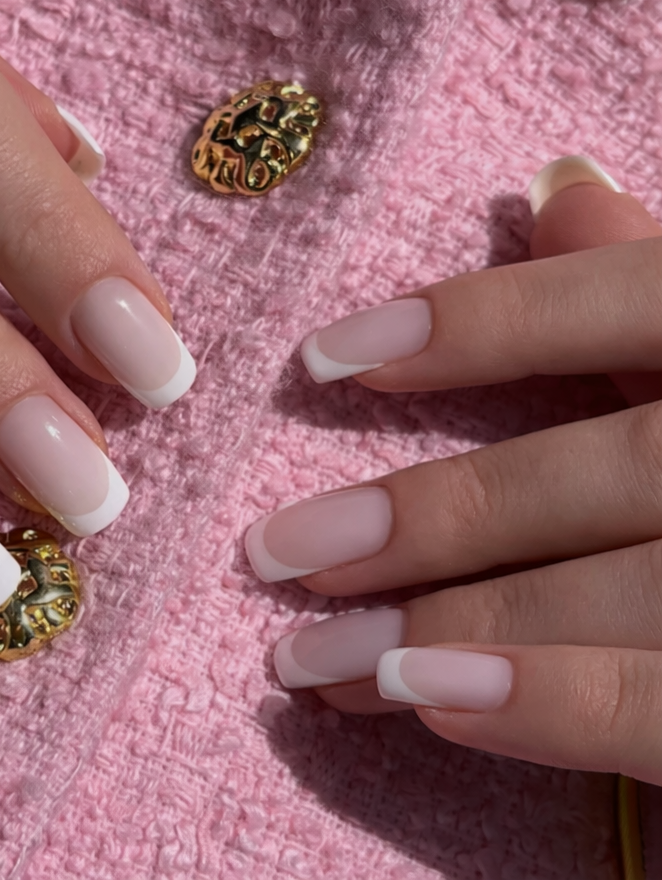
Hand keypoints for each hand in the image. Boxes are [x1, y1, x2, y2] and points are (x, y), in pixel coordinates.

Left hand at [247, 156, 661, 783]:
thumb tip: (558, 193)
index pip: (631, 299)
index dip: (476, 322)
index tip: (321, 360)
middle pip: (607, 470)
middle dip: (432, 518)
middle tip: (275, 556)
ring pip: (627, 593)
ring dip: (455, 627)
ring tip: (312, 661)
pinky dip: (564, 707)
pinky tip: (434, 702)